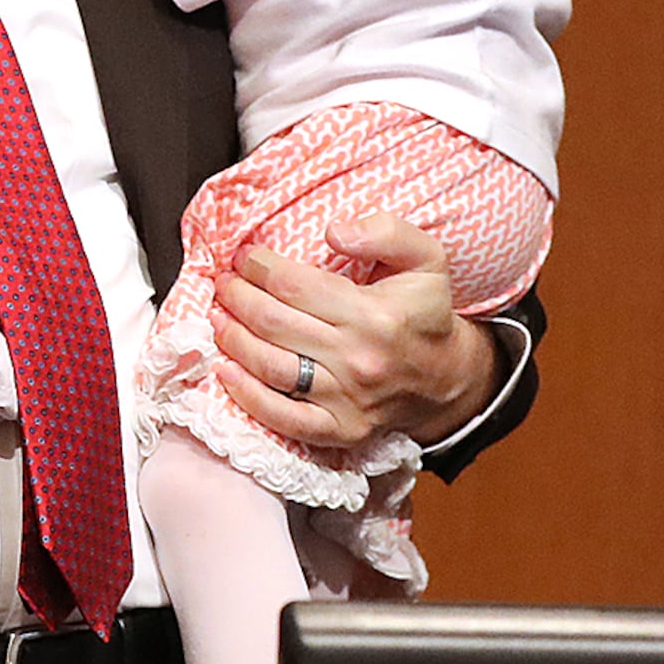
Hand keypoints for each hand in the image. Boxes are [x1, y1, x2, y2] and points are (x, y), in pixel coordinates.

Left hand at [208, 212, 501, 452]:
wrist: (446, 378)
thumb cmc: (424, 313)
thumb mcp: (425, 259)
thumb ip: (386, 232)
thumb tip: (334, 231)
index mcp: (376, 316)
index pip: (294, 286)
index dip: (258, 267)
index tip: (243, 256)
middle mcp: (359, 360)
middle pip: (274, 323)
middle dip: (237, 297)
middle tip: (223, 282)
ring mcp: (347, 401)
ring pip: (270, 367)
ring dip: (232, 338)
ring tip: (217, 316)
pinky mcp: (339, 431)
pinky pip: (281, 417)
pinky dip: (246, 396)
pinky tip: (225, 370)